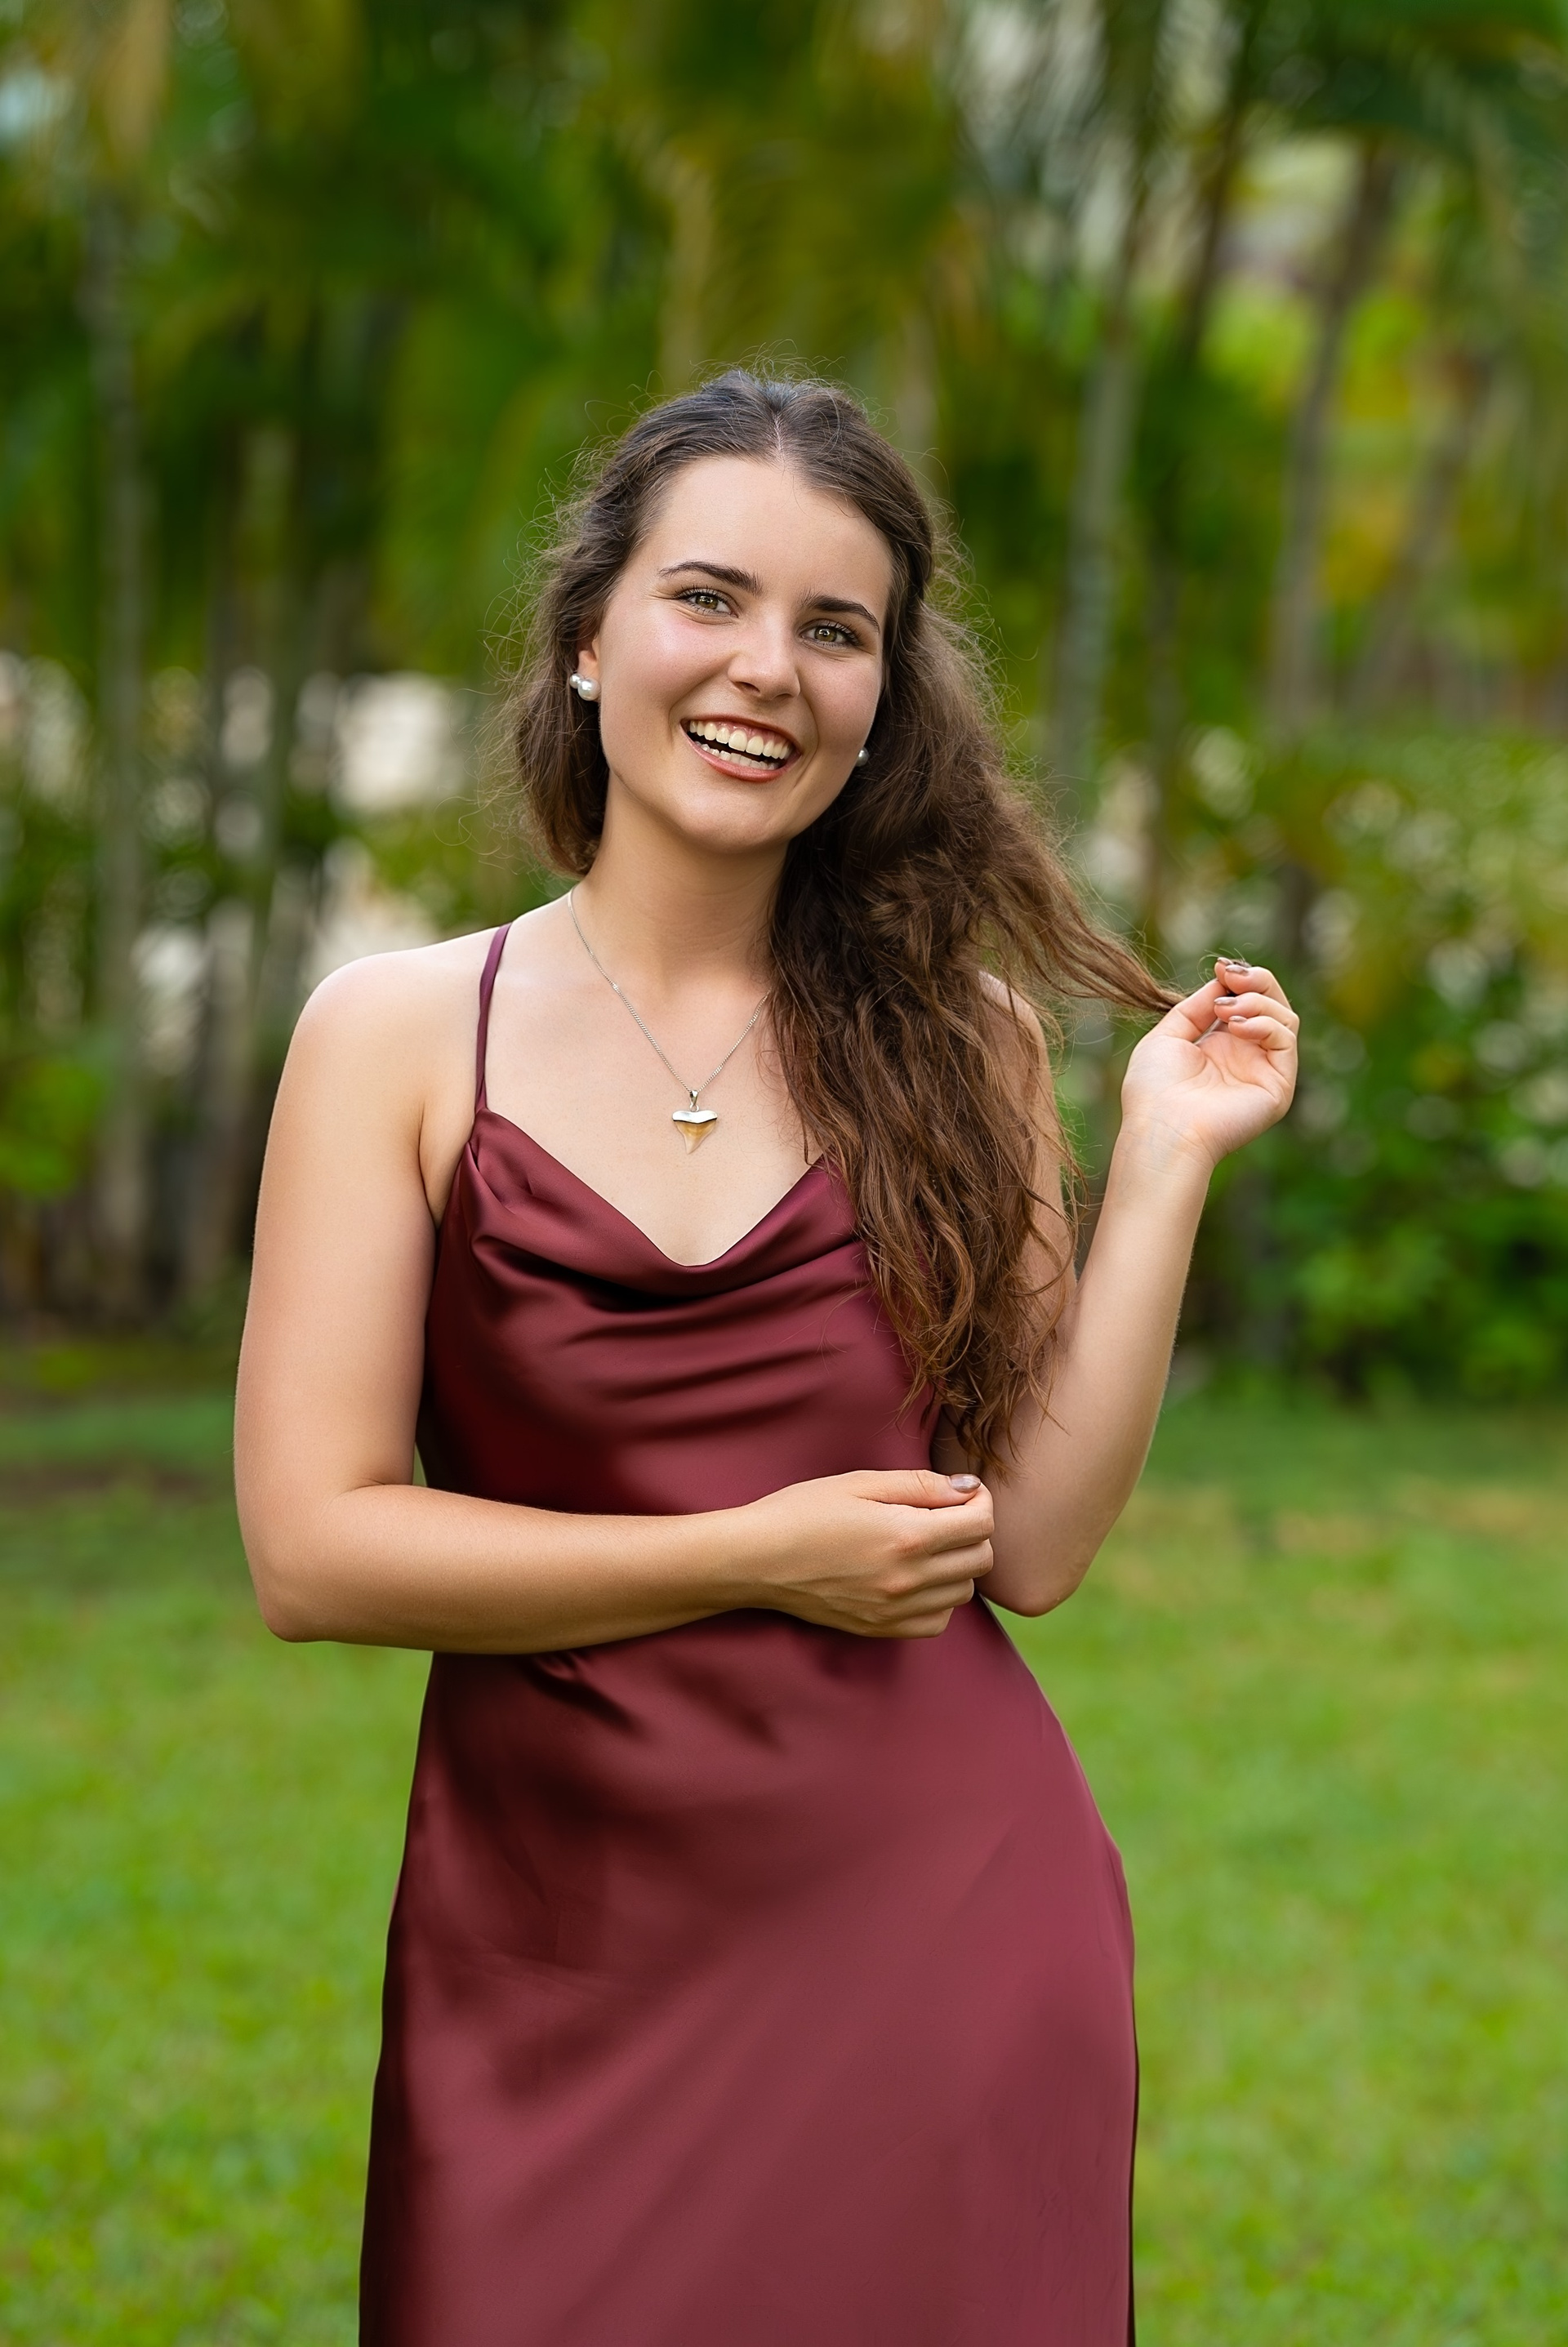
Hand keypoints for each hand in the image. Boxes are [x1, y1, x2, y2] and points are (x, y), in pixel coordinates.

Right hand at [738, 1468, 993, 1639]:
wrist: (755, 1560)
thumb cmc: (801, 1512)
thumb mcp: (859, 1484)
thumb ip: (920, 1486)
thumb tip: (967, 1489)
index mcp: (907, 1535)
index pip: (981, 1524)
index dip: (980, 1501)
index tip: (963, 1492)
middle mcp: (909, 1579)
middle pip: (980, 1559)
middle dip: (974, 1531)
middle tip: (947, 1514)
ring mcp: (896, 1610)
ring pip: (963, 1592)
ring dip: (958, 1565)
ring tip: (928, 1545)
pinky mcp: (882, 1629)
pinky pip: (937, 1621)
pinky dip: (939, 1600)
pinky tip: (915, 1578)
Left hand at [1119, 958, 1298, 1171]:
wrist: (1162, 1130)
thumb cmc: (1154, 1090)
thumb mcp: (1168, 1035)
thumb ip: (1195, 1007)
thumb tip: (1222, 979)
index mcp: (1219, 1046)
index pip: (1247, 1001)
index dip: (1240, 979)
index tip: (1222, 966)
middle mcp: (1246, 1057)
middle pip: (1272, 1004)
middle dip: (1257, 981)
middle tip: (1233, 975)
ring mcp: (1264, 1071)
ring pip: (1285, 1018)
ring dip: (1258, 1001)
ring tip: (1227, 1009)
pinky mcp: (1278, 1086)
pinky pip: (1286, 1040)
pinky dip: (1265, 1023)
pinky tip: (1236, 1026)